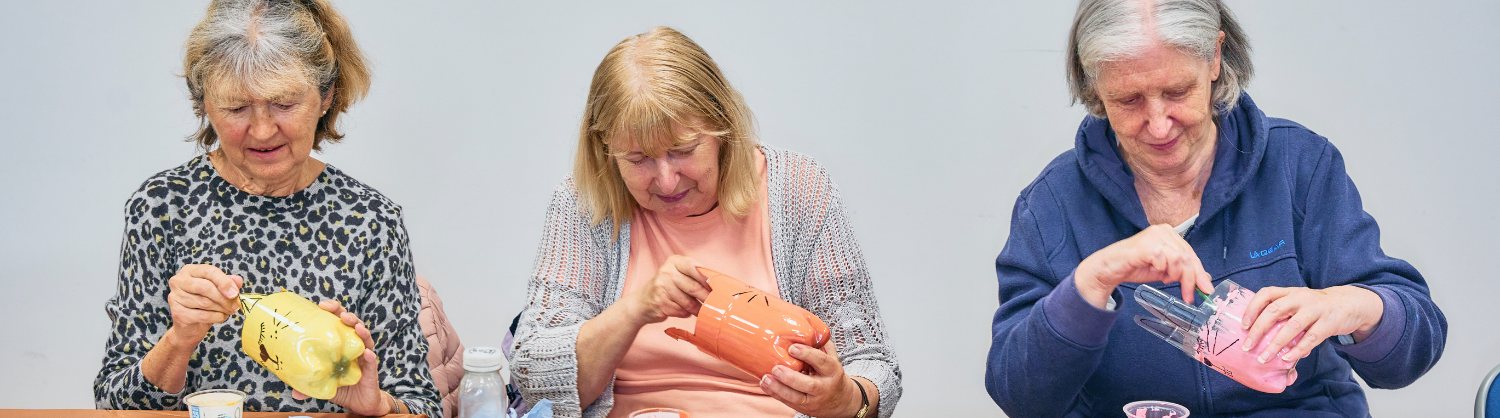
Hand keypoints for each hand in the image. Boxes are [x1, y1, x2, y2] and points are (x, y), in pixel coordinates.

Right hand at [166, 264, 242, 342]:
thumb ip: (228, 283)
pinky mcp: (177, 313)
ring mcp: (175, 297)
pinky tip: (221, 317)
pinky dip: (217, 317)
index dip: (224, 282)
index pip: (209, 271)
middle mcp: (178, 281)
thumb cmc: (204, 304)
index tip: (235, 293)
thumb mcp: (218, 290)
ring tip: (229, 310)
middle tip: (235, 305)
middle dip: (224, 298)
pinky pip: (203, 315)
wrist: (191, 326)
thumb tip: (238, 280)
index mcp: (189, 271)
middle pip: (205, 287)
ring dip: (222, 308)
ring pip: (205, 302)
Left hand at [291, 300, 391, 415]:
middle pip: (353, 325)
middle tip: (340, 313)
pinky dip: (369, 355)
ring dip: (361, 330)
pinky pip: (372, 361)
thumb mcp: (321, 384)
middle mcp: (353, 347)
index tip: (321, 305)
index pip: (338, 323)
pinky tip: (366, 352)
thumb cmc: (340, 387)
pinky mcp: (371, 370)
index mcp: (341, 345)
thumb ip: (308, 385)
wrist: (358, 404)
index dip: (333, 311)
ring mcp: (363, 357)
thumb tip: (293, 393)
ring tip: (355, 326)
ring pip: (366, 339)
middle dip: (347, 315)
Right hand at [622, 255, 711, 325]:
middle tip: (716, 304)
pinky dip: (685, 313)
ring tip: (700, 310)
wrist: (641, 303)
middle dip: (706, 298)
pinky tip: (682, 311)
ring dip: (696, 309)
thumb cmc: (667, 287)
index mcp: (674, 261)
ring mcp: (661, 287)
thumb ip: (694, 276)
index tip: (719, 287)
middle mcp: (666, 272)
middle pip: (693, 287)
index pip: (695, 268)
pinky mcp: (660, 303)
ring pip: (688, 302)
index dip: (708, 279)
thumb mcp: (678, 274)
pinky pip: (681, 311)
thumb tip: (718, 284)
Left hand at [759, 344, 872, 417]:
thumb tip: (806, 326)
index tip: (792, 348)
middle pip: (809, 384)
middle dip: (790, 377)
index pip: (822, 362)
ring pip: (796, 398)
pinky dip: (775, 394)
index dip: (807, 354)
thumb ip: (822, 344)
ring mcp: (814, 400)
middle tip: (776, 368)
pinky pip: (788, 403)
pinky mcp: (804, 408)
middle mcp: (825, 387)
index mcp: (833, 371)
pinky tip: (766, 385)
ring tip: (766, 378)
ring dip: (779, 389)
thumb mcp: (833, 358)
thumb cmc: (832, 375)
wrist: (841, 401)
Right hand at [1074, 224, 1213, 307]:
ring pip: (1178, 259)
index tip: (1206, 289)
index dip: (1199, 273)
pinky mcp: (1146, 245)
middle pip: (1187, 257)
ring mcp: (1154, 236)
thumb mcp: (1164, 271)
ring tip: (1164, 279)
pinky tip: (1153, 271)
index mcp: (1169, 234)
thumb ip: (1182, 272)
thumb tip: (1204, 280)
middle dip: (1190, 279)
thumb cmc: (1135, 266)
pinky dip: (1160, 270)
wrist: (1109, 268)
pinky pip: (1163, 261)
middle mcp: (1163, 231)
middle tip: (1189, 296)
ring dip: (1174, 275)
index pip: (1191, 253)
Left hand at [1239, 285, 1383, 362]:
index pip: (1266, 294)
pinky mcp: (1329, 323)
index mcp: (1290, 292)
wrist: (1349, 303)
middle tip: (1247, 346)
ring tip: (1263, 358)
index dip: (1252, 308)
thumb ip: (1283, 316)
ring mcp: (1315, 309)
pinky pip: (1311, 338)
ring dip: (1275, 345)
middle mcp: (1300, 297)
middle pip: (1274, 311)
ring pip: (1291, 327)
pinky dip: (1297, 350)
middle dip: (1258, 330)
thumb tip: (1262, 340)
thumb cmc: (1316, 307)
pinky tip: (1287, 359)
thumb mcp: (1298, 303)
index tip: (1243, 325)